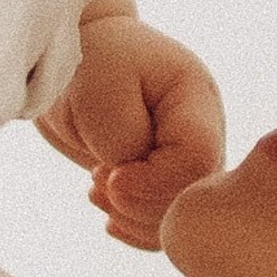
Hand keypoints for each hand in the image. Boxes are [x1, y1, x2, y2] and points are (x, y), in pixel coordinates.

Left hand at [36, 0, 225, 249]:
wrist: (73, 52)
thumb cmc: (85, 60)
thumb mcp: (101, 96)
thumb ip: (125, 145)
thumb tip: (134, 188)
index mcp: (195, 98)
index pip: (197, 159)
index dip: (152, 181)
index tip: (105, 174)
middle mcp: (202, 129)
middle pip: (193, 194)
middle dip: (140, 202)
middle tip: (97, 180)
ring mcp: (186, 154)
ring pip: (181, 213)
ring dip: (134, 216)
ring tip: (96, 189)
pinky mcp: (165, 174)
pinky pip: (165, 218)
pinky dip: (135, 225)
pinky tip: (107, 212)